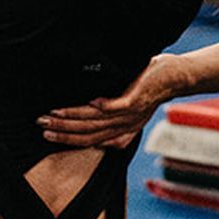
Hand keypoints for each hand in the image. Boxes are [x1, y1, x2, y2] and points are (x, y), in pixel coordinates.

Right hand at [39, 53, 184, 148]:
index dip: (67, 140)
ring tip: (53, 114)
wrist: (178, 78)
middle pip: (88, 133)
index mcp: (121, 129)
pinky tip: (89, 102)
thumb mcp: (130, 104)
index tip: (46, 135)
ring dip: (73, 118)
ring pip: (97, 121)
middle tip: (40, 126)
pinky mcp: (138, 100)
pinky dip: (102, 106)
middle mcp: (124, 125)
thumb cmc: (150, 85)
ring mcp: (131, 114)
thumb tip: (88, 107)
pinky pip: (117, 106)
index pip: (90, 140)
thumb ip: (111, 110)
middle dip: (62, 131)